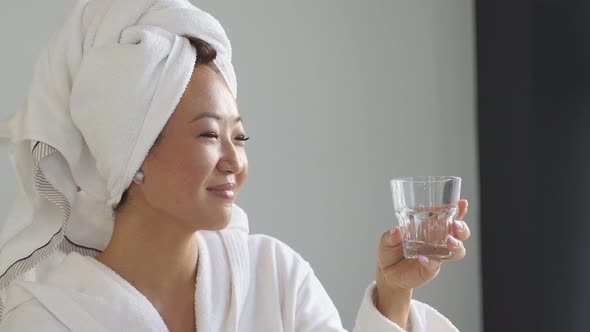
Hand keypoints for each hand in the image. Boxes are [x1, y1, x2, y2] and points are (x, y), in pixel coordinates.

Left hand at [374, 199, 470, 327]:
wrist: (387, 274)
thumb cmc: (390, 252)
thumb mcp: (386, 240)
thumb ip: (391, 235)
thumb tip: (396, 229)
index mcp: (429, 228)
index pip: (448, 217)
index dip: (458, 210)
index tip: (462, 203)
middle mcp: (437, 241)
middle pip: (459, 234)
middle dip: (462, 228)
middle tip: (456, 224)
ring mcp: (436, 255)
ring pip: (456, 251)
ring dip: (456, 245)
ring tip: (449, 240)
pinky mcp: (430, 269)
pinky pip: (435, 265)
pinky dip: (431, 261)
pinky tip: (422, 258)